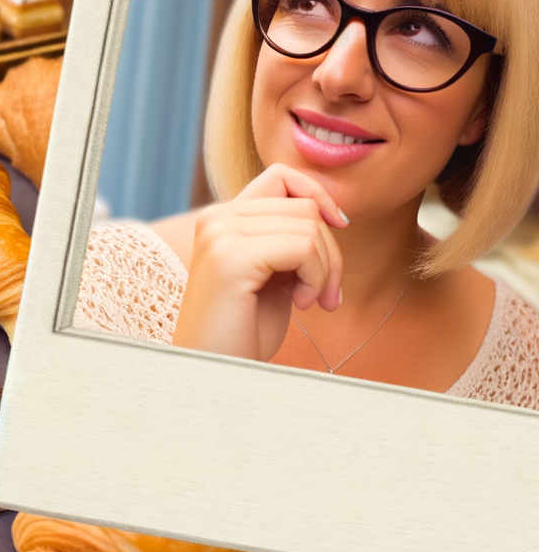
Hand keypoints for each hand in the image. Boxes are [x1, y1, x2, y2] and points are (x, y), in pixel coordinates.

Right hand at [172, 164, 346, 361]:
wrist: (214, 375)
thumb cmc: (244, 331)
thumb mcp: (272, 274)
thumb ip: (286, 238)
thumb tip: (328, 211)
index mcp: (221, 218)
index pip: (281, 176)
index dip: (317, 196)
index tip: (338, 229)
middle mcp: (216, 218)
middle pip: (303, 204)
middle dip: (330, 250)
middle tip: (326, 294)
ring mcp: (220, 234)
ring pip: (308, 224)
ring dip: (326, 268)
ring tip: (312, 301)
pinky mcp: (230, 257)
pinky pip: (303, 247)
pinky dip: (317, 277)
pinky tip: (303, 304)